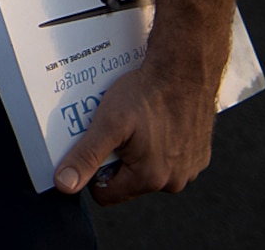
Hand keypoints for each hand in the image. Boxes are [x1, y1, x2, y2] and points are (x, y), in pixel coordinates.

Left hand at [53, 60, 217, 203]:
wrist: (185, 70)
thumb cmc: (147, 95)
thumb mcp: (107, 124)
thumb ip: (85, 156)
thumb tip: (65, 185)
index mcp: (150, 179)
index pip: (106, 194)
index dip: (93, 171)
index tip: (95, 144)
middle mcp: (174, 181)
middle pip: (128, 182)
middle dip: (116, 159)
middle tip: (114, 129)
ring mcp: (190, 169)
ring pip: (148, 170)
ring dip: (137, 152)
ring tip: (134, 123)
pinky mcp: (199, 156)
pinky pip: (169, 159)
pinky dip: (159, 145)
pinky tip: (154, 122)